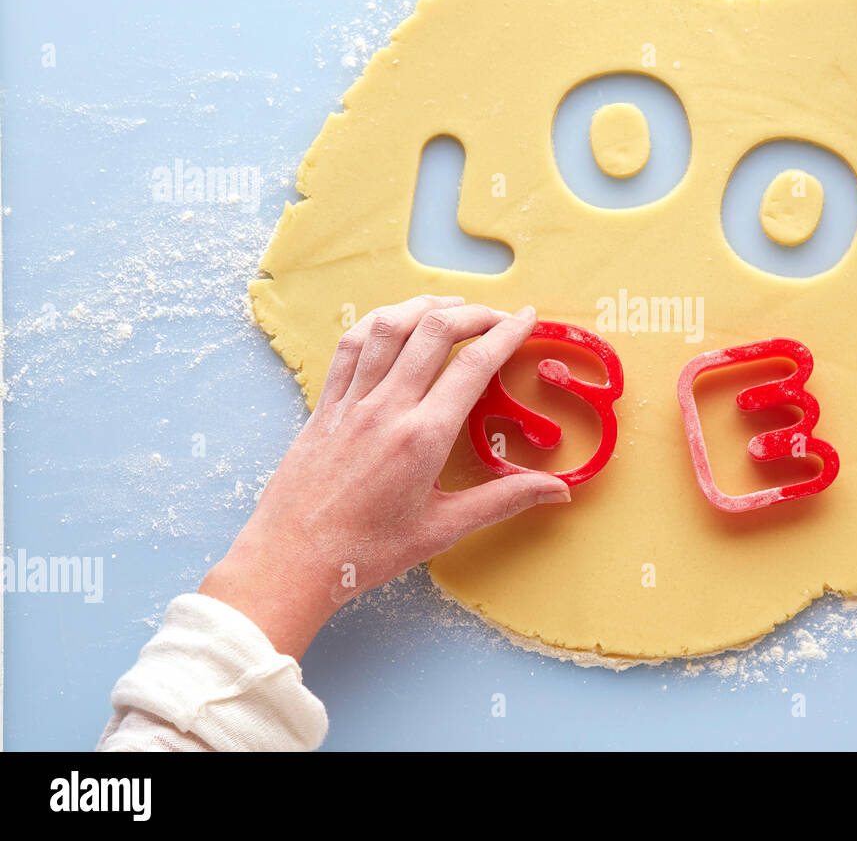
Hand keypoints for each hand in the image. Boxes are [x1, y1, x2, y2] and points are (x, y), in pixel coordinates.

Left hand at [199, 295, 568, 658]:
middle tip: (497, 314)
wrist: (291, 561)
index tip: (527, 318)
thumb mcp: (442, 529)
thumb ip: (503, 500)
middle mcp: (387, 409)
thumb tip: (558, 491)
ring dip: (424, 305)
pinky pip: (350, 346)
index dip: (506, 334)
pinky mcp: (325, 406)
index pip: (473, 366)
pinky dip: (377, 323)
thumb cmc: (366, 552)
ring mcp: (351, 402)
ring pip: (389, 327)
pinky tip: (393, 320)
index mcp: (422, 437)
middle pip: (434, 332)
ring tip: (450, 303)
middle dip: (473, 312)